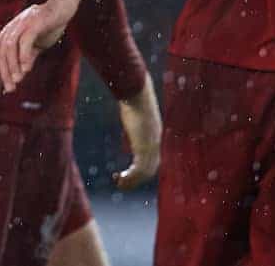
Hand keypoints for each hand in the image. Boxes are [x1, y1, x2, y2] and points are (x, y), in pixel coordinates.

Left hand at [0, 0, 77, 92]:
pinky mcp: (35, 22)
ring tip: (17, 80)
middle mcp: (13, 26)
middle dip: (4, 71)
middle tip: (10, 88)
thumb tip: (21, 74)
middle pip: (1, 51)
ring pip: (10, 46)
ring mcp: (22, 23)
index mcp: (10, 31)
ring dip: (12, 65)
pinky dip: (24, 55)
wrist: (64, 6)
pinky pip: (25, 40)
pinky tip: (26, 68)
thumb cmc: (50, 24)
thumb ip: (28, 57)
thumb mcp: (36, 44)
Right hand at [114, 74, 161, 189]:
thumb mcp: (134, 108)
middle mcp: (156, 142)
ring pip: (146, 172)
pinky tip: (120, 178)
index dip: (143, 169)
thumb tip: (125, 100)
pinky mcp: (144, 147)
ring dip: (133, 181)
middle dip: (138, 178)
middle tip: (123, 181)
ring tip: (119, 182)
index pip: (153, 158)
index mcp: (155, 135)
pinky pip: (140, 170)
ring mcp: (152, 146)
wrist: (137, 93)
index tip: (130, 171)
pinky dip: (130, 178)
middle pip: (152, 168)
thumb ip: (132, 110)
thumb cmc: (133, 97)